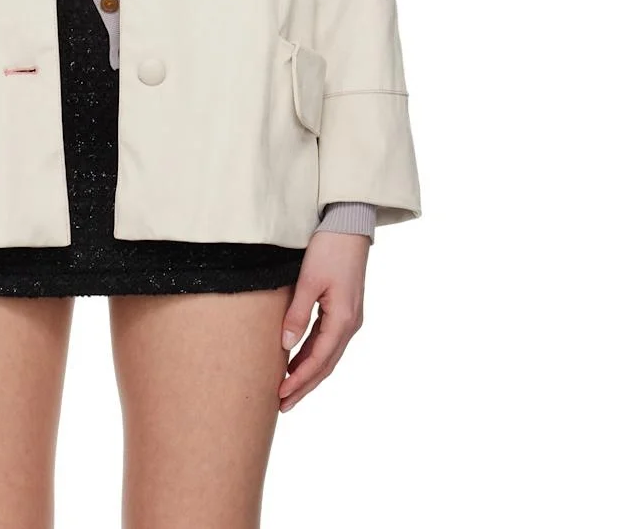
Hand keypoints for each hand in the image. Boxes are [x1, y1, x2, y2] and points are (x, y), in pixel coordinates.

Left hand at [277, 230, 368, 410]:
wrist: (349, 226)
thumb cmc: (329, 249)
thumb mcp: (309, 280)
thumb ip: (298, 314)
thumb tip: (286, 346)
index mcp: (343, 320)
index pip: (319, 360)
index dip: (299, 381)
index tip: (280, 395)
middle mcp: (350, 324)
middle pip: (326, 365)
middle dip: (304, 386)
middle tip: (282, 405)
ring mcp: (350, 318)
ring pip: (328, 356)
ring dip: (309, 374)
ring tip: (288, 390)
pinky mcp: (345, 310)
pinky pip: (329, 342)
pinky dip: (314, 356)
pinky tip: (298, 362)